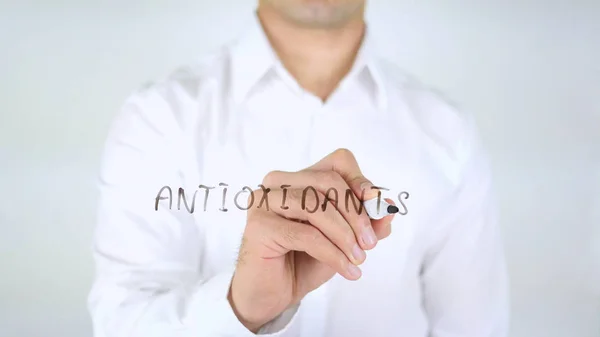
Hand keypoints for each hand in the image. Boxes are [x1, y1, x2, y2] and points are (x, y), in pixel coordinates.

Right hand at [228, 148, 395, 331]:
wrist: (273, 295)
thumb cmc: (304, 261)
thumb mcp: (344, 240)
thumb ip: (367, 223)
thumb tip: (388, 207)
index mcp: (298, 178)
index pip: (338, 162)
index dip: (360, 181)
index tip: (376, 208)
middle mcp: (277, 182)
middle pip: (328, 181)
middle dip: (356, 213)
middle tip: (369, 243)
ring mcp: (264, 200)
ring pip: (316, 206)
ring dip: (344, 235)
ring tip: (358, 258)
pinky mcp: (258, 225)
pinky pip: (306, 234)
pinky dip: (333, 253)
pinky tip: (347, 269)